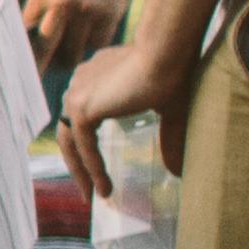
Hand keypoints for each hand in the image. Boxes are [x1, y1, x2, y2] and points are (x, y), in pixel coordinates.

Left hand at [22, 0, 128, 70]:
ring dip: (68, 56)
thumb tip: (23, 40)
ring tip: (65, 51)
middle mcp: (65, 5)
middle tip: (35, 78)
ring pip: (73, 53)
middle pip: (45, 51)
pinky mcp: (110, 16)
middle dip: (38, 67)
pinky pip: (96, 45)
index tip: (16, 66)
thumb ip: (34, 9)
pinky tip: (86, 38)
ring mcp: (89, 12)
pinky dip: (90, 45)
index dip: (20, 50)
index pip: (24, 32)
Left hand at [52, 30, 193, 201]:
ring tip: (96, 195)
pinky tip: (105, 188)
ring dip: (82, 171)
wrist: (168, 53)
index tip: (97, 168)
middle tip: (90, 190)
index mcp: (96, 76)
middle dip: (79, 163)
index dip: (88, 143)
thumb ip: (168, 139)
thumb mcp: (170, 112)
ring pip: (72, 141)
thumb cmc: (175, 72)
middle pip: (71, 131)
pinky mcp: (81, 106)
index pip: (83, 116)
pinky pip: (84, 146)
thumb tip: (178, 172)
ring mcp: (77, 92)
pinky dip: (93, 168)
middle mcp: (81, 82)